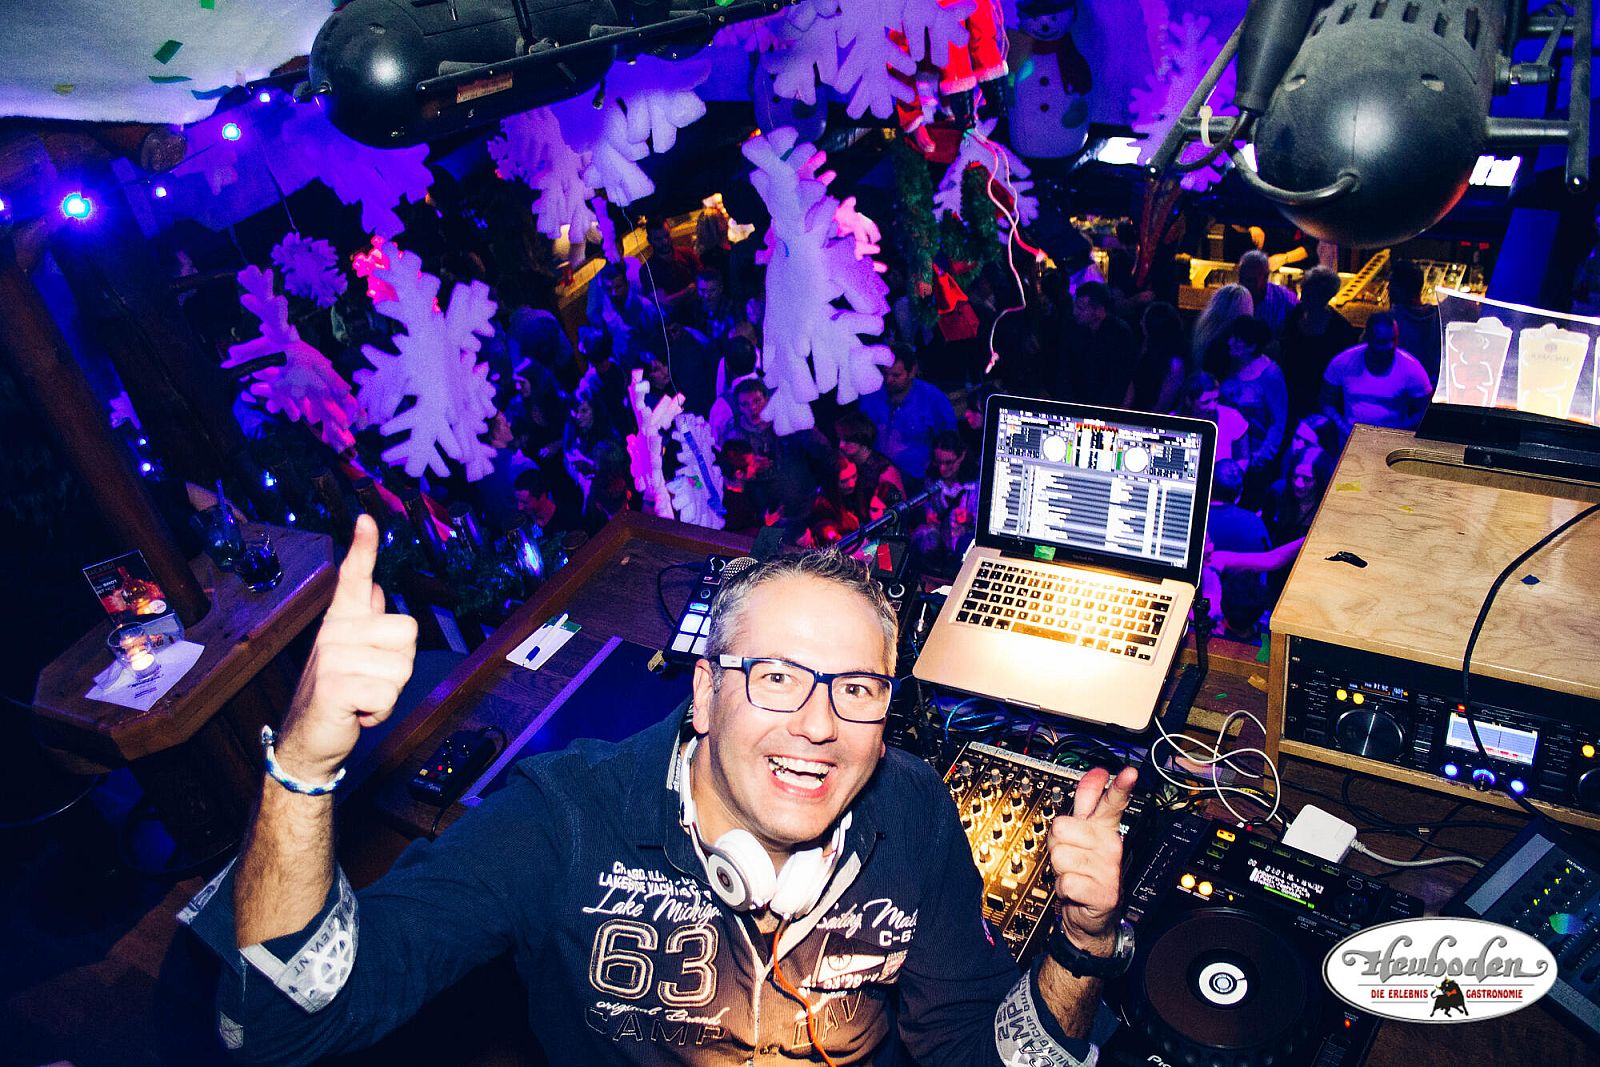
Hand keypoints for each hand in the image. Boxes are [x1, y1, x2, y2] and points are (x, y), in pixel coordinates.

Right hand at [277, 515, 417, 781]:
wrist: (309, 740)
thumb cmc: (341, 694)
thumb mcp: (354, 654)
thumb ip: (365, 621)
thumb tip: (375, 585)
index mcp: (341, 621)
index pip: (353, 576)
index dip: (362, 548)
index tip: (366, 520)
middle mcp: (334, 632)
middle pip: (407, 633)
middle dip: (401, 664)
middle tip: (372, 680)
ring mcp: (331, 657)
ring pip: (402, 667)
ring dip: (390, 691)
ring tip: (363, 696)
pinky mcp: (334, 686)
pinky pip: (387, 693)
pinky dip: (380, 712)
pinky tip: (358, 713)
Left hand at [1048, 766, 1137, 950]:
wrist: (1089, 910)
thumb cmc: (1083, 866)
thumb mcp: (1081, 832)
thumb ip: (1087, 800)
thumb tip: (1095, 772)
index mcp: (1105, 827)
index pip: (1113, 802)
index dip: (1120, 786)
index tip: (1131, 773)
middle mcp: (1110, 845)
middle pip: (1061, 828)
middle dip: (1056, 843)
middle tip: (1070, 854)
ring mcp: (1109, 869)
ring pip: (1059, 855)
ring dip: (1059, 868)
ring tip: (1074, 872)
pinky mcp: (1105, 893)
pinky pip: (1066, 881)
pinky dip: (1064, 888)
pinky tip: (1077, 890)